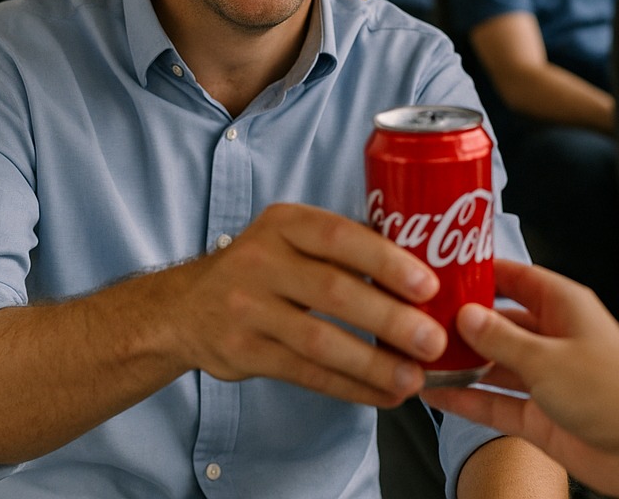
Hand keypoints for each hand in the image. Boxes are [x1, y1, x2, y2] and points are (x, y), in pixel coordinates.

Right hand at [173, 203, 447, 407]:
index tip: (427, 285)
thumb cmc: (262, 268)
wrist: (186, 307)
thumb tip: (426, 268)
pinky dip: (348, 388)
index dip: (385, 260)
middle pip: (333, 290)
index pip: (338, 236)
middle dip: (389, 319)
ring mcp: (247, 307)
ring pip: (319, 340)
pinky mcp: (243, 352)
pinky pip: (305, 373)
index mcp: (284, 223)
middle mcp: (261, 260)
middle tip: (433, 340)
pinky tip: (382, 396)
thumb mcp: (291, 238)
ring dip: (372, 363)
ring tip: (413, 380)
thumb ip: (343, 248)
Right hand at [423, 260, 618, 498]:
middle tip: (419, 318)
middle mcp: (553, 338)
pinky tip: (437, 394)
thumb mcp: (546, 357)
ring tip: (420, 356)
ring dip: (461, 363)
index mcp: (563, 306)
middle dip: (462, 322)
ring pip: (493, 364)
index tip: (443, 269)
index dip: (480, 272)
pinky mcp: (541, 415)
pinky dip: (467, 399)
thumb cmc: (617, 392)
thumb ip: (500, 338)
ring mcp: (546, 378)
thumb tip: (465, 316)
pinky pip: (495, 402)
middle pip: (498, 322)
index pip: (515, 277)